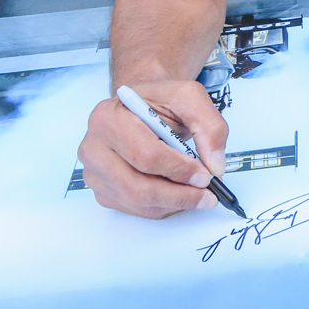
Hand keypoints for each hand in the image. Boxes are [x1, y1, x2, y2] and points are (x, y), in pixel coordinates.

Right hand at [78, 80, 228, 217]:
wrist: (139, 109)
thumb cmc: (158, 104)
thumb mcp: (188, 98)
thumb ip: (209, 126)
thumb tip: (214, 165)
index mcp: (108, 118)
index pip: (145, 154)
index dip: (179, 169)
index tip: (205, 175)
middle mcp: (94, 147)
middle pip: (138, 186)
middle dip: (179, 195)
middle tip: (207, 195)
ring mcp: (95, 173)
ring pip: (138, 202)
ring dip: (174, 203)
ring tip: (198, 194)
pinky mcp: (103, 192)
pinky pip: (136, 210)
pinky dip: (163, 207)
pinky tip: (178, 193)